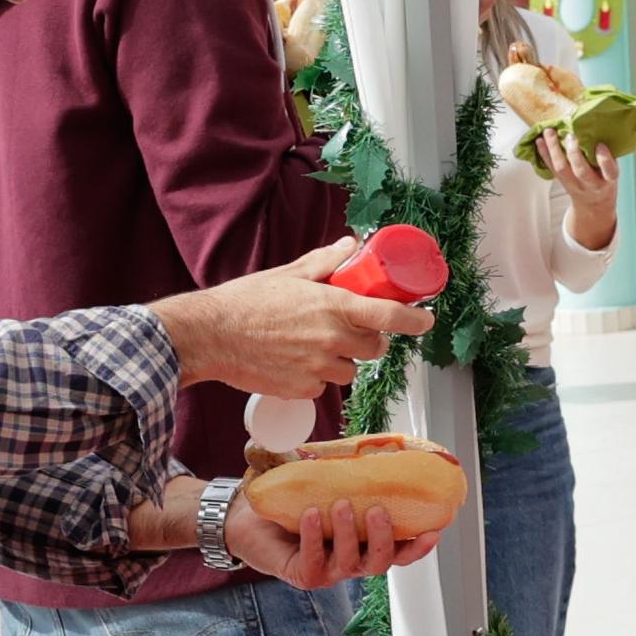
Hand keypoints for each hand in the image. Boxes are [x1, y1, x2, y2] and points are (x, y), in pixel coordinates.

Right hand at [158, 243, 435, 399]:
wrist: (209, 336)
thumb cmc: (245, 302)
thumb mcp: (289, 274)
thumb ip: (325, 262)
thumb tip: (350, 246)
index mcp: (332, 305)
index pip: (389, 315)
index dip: (414, 319)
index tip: (426, 320)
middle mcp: (331, 338)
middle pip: (374, 348)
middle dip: (368, 341)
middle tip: (348, 331)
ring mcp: (317, 367)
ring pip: (349, 370)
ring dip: (340, 360)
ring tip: (311, 347)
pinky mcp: (302, 389)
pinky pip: (323, 387)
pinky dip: (315, 377)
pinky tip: (292, 363)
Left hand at [227, 487, 443, 589]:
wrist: (246, 514)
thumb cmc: (290, 498)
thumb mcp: (324, 481)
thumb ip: (347, 468)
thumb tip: (373, 438)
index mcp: (363, 542)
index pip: (398, 551)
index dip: (417, 547)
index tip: (434, 530)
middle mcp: (350, 560)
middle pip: (380, 562)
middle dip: (384, 538)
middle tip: (377, 510)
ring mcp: (327, 570)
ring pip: (350, 562)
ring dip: (349, 534)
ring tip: (340, 504)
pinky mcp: (303, 574)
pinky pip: (314, 560)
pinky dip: (314, 537)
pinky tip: (310, 514)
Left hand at [530, 131, 619, 248]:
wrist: (593, 203)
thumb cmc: (604, 180)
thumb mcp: (611, 170)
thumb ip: (607, 155)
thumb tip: (597, 127)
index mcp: (607, 180)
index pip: (609, 171)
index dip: (604, 159)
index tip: (600, 145)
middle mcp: (591, 184)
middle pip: (581, 171)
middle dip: (574, 153)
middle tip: (570, 135)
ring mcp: (574, 184)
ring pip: (562, 169)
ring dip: (554, 149)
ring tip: (549, 132)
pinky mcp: (562, 182)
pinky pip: (551, 168)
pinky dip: (544, 153)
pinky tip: (539, 141)